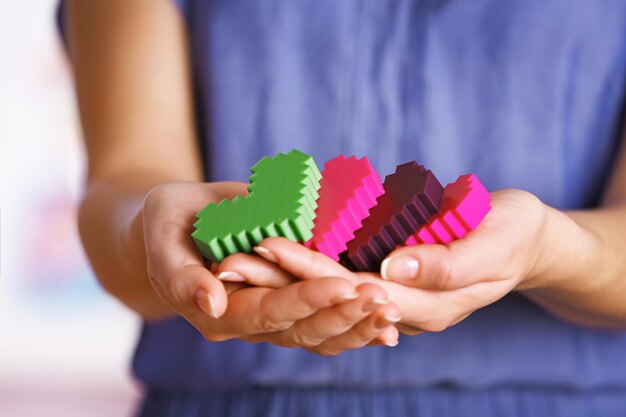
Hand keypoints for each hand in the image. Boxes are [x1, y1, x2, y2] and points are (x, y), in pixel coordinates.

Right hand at [141, 181, 398, 353]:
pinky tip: (386, 324)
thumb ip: (179, 274)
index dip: (307, 301)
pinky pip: (322, 325)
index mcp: (217, 311)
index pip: (270, 312)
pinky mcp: (285, 306)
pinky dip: (354, 326)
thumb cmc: (167, 224)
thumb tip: (214, 301)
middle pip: (302, 330)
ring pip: (318, 336)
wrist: (178, 226)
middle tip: (383, 300)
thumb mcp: (161, 238)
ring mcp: (269, 318)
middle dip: (345, 316)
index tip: (345, 286)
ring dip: (357, 327)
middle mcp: (247, 323)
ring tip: (392, 314)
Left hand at [218, 189, 547, 334]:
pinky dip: (307, 262)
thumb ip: (447, 264)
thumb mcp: (495, 245)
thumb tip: (393, 269)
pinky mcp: (388, 278)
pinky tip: (276, 243)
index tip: (269, 246)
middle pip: (330, 298)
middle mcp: (400, 310)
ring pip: (328, 291)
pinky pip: (341, 274)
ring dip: (283, 276)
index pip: (354, 292)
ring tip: (237, 254)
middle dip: (279, 278)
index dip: (310, 271)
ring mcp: (392, 296)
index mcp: (425, 307)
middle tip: (230, 258)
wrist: (524, 240)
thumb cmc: (515, 235)